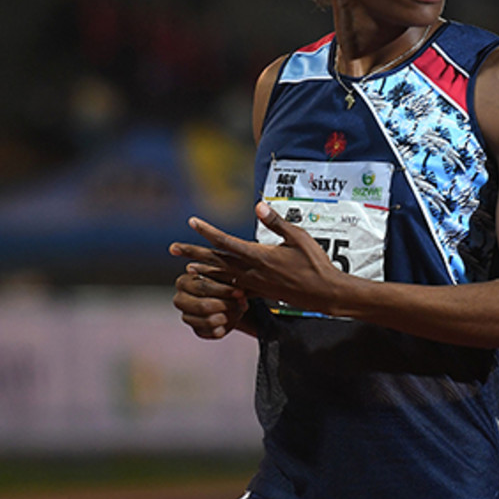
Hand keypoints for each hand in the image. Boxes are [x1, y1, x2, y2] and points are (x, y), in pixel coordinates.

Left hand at [170, 203, 345, 315]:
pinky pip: (236, 289)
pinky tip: (214, 285)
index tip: (192, 222)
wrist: (325, 293)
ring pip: (223, 277)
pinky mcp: (261, 292)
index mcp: (260, 256)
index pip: (227, 243)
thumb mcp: (299, 237)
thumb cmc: (315, 263)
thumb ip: (276, 222)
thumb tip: (258, 205)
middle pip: (217, 262)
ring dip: (204, 271)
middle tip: (173, 249)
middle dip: (194, 254)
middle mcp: (253, 272)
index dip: (208, 232)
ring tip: (186, 269)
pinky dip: (222, 285)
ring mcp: (256, 284)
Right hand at [170, 261, 248, 339]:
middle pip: (203, 306)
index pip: (201, 287)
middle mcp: (180, 300)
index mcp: (183, 282)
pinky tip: (231, 318)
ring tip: (238, 309)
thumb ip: (220, 276)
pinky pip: (212, 333)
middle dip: (225, 305)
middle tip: (241, 302)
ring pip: (208, 321)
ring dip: (228, 316)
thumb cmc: (224, 281)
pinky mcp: (197, 330)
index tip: (239, 292)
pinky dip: (225, 327)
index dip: (223, 290)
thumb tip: (209, 277)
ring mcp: (186, 317)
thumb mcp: (223, 275)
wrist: (229, 298)